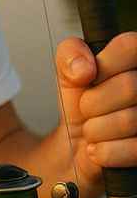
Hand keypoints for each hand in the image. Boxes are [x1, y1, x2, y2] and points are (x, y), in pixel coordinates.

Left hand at [56, 33, 136, 189]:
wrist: (78, 144)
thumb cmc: (81, 103)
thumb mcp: (68, 73)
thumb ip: (70, 55)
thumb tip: (83, 68)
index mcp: (135, 59)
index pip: (130, 45)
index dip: (104, 64)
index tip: (91, 77)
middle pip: (128, 86)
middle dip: (92, 103)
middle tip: (87, 109)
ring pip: (128, 120)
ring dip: (95, 130)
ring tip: (93, 129)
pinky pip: (131, 149)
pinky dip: (104, 152)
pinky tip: (99, 148)